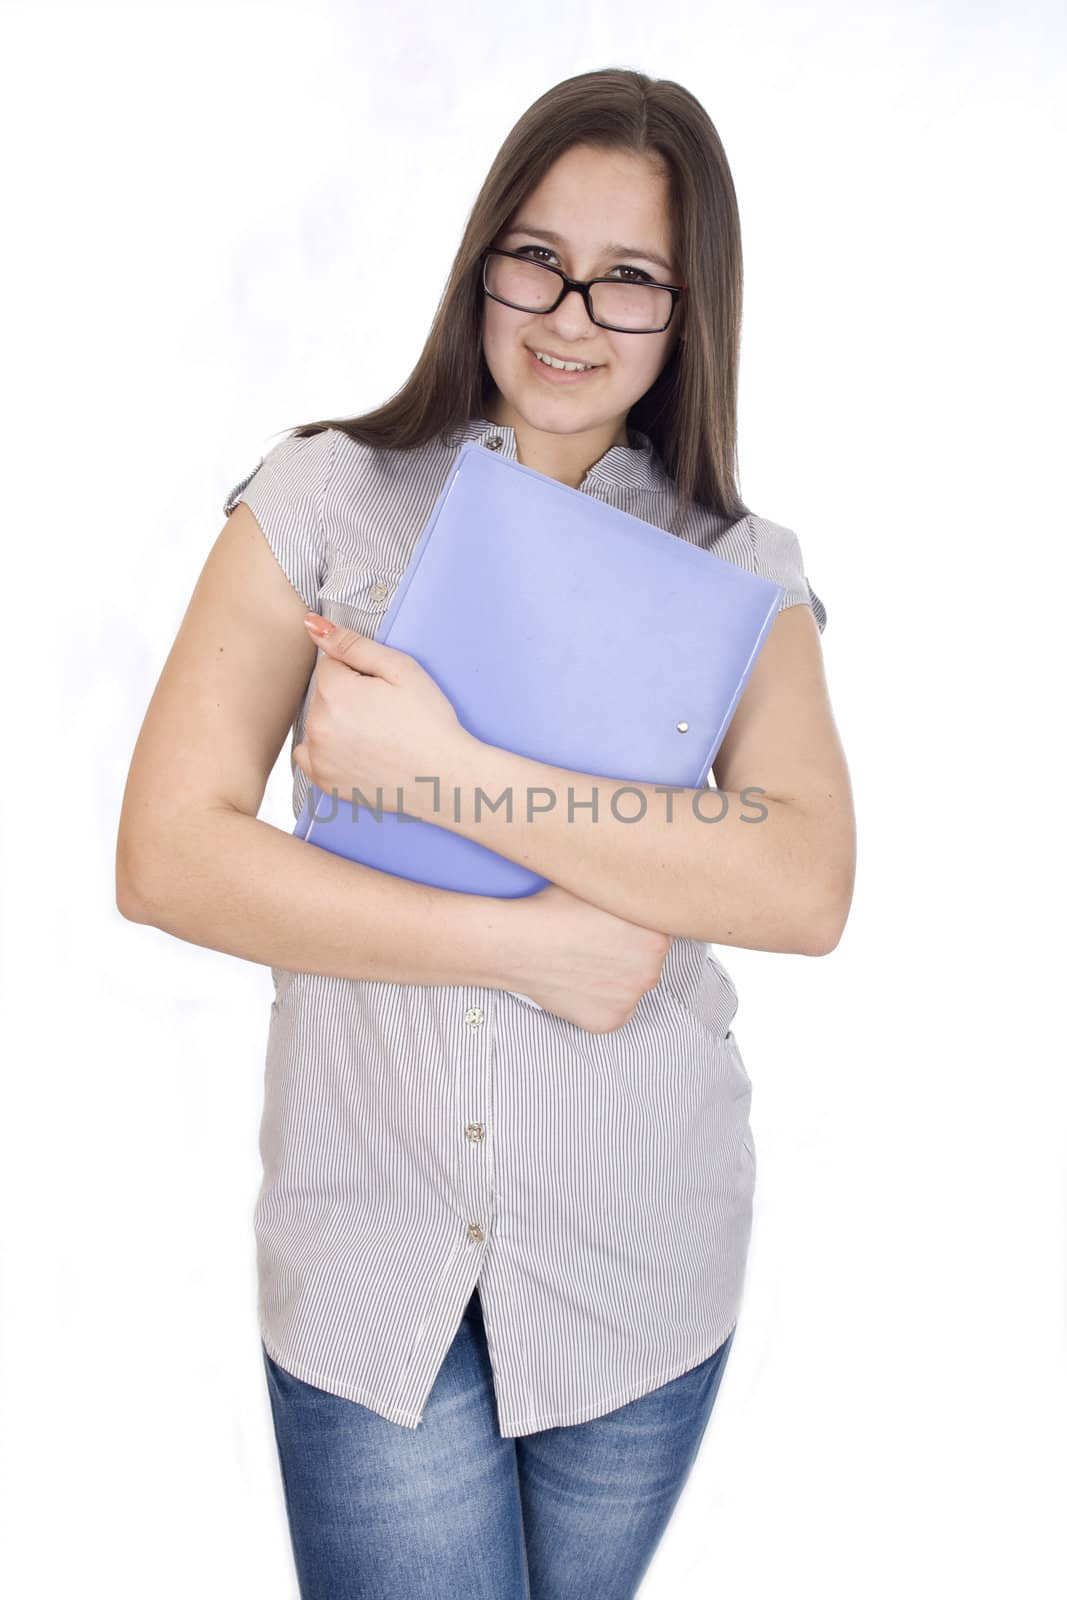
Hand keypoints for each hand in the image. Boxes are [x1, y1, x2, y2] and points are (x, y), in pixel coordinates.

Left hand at [292, 615, 470, 810]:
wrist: (444, 777)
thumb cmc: (429, 723)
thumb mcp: (401, 669)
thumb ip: (352, 644)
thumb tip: (312, 625)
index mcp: (334, 691)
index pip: (331, 665)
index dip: (359, 673)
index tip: (383, 691)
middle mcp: (318, 724)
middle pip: (322, 695)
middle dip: (347, 697)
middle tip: (385, 714)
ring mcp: (318, 756)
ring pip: (318, 723)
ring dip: (337, 723)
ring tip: (375, 735)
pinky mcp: (324, 781)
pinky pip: (309, 756)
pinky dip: (326, 751)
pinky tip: (355, 752)